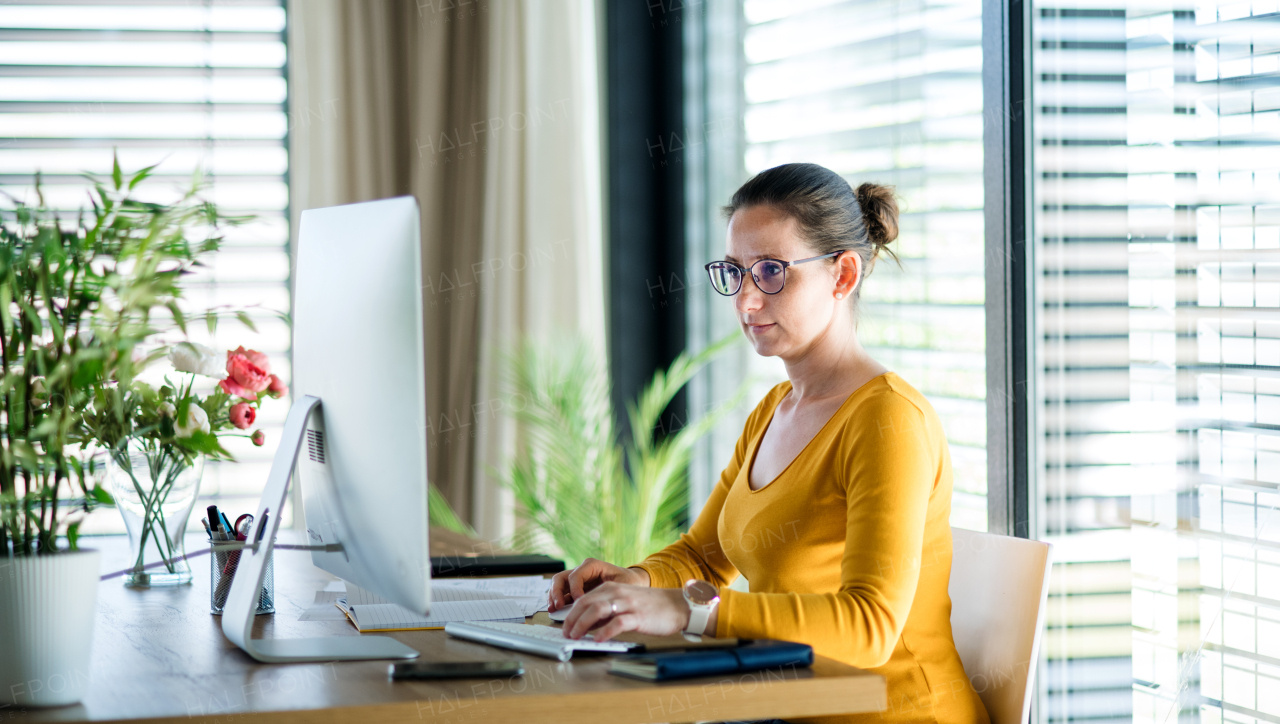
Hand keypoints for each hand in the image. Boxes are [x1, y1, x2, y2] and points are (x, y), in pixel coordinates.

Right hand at [547, 558, 648, 611]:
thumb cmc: (629, 582)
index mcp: (592, 565)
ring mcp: (578, 580)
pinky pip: (562, 593)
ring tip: (553, 609)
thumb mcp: (622, 585)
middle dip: (557, 592)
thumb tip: (595, 608)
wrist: (633, 582)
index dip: (574, 589)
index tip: (579, 602)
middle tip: (558, 605)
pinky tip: (556, 610)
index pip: (575, 576)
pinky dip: (557, 601)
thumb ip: (608, 594)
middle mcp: (582, 571)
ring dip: (553, 596)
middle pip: (561, 578)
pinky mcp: (576, 589)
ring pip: (558, 585)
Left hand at [560, 582, 688, 641]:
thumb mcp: (623, 603)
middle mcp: (616, 593)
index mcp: (611, 589)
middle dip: (572, 620)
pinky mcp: (638, 616)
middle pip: (586, 604)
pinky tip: (599, 640)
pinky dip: (605, 632)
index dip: (570, 614)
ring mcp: (627, 604)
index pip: (583, 599)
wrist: (676, 605)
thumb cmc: (649, 606)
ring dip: (583, 624)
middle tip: (566, 634)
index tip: (564, 627)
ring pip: (597, 610)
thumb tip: (586, 624)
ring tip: (576, 636)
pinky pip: (618, 623)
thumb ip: (605, 611)